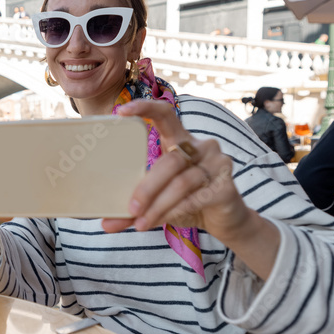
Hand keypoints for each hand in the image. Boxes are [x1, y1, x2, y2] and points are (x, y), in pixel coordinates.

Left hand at [101, 99, 252, 241]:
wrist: (226, 221)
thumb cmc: (189, 201)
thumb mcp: (159, 201)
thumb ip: (136, 209)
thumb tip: (106, 225)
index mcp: (181, 140)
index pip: (165, 114)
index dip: (145, 108)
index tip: (121, 112)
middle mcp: (202, 146)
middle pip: (169, 162)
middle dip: (147, 188)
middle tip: (131, 209)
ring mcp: (217, 163)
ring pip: (181, 183)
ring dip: (158, 206)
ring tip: (141, 223)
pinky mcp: (226, 186)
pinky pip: (195, 198)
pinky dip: (174, 212)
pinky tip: (161, 221)